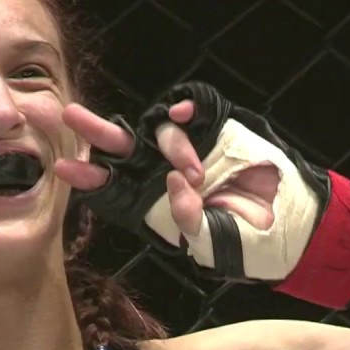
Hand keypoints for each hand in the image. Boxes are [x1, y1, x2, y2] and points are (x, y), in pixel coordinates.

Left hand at [54, 100, 279, 235]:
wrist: (287, 221)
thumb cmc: (241, 240)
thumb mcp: (214, 244)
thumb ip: (190, 222)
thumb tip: (175, 185)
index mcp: (150, 202)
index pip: (110, 188)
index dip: (87, 178)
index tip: (62, 168)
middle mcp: (160, 171)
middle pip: (119, 146)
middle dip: (94, 130)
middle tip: (69, 114)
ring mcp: (185, 147)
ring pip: (158, 129)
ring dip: (172, 146)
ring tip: (197, 175)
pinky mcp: (213, 127)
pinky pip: (193, 106)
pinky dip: (186, 105)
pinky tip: (184, 113)